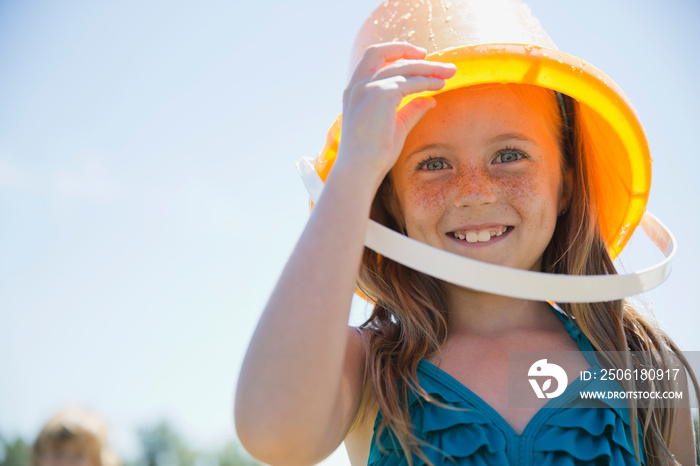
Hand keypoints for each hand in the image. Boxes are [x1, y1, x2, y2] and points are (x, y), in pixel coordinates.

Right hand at [335, 42, 456, 183]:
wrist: (360, 169)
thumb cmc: (373, 154)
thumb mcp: (395, 127)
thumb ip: (410, 111)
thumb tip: (431, 101)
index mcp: (355, 90)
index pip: (373, 58)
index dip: (395, 52)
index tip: (418, 57)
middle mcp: (358, 84)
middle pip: (384, 52)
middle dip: (411, 51)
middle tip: (438, 62)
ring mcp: (369, 87)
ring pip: (403, 66)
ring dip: (429, 67)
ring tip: (450, 72)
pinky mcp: (382, 94)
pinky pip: (411, 81)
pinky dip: (427, 80)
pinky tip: (440, 84)